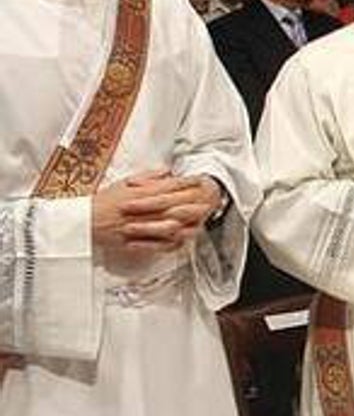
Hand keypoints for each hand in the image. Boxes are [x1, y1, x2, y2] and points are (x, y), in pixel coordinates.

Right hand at [93, 170, 223, 254]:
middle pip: (172, 205)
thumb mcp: (123, 183)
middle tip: (209, 200)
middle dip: (193, 202)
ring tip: (202, 220)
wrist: (82, 222)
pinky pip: (158, 244)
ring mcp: (137, 227)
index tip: (200, 180)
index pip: (167, 186)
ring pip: (168, 225)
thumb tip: (167, 171)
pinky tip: (184, 238)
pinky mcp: (134, 243)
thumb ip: (147, 177)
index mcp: (136, 194)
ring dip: (186, 222)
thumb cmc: (103, 203)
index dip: (186, 183)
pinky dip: (173, 241)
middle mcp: (139, 210)